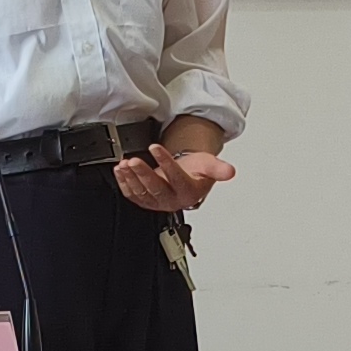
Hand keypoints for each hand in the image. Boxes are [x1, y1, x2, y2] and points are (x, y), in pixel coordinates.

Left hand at [114, 142, 235, 214]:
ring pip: (142, 192)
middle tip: (134, 160)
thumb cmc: (196, 170)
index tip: (156, 148)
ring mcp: (157, 202)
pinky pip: (133, 195)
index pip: (176, 178)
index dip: (166, 163)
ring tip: (125, 164)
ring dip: (131, 178)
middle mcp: (172, 200)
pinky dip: (124, 183)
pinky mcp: (145, 201)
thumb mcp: (209, 165)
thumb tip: (230, 172)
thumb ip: (218, 168)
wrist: (187, 177)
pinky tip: (120, 171)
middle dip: (144, 173)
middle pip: (156, 188)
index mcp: (188, 192)